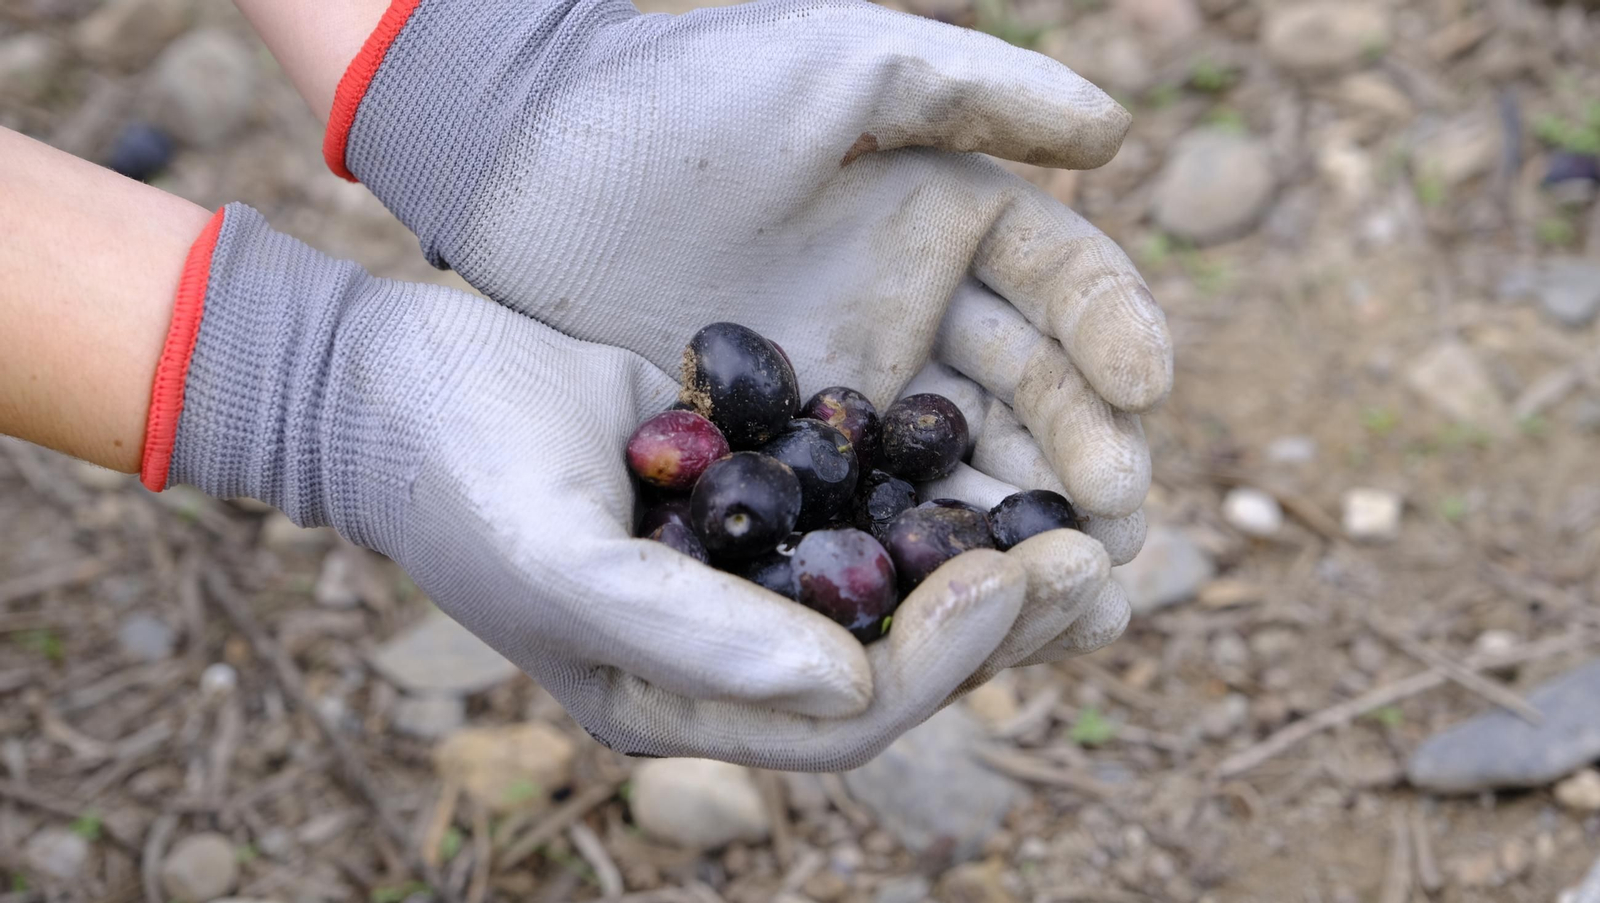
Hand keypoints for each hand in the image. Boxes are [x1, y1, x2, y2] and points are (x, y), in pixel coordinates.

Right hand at [153, 203, 1122, 768]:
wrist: (398, 376)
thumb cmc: (457, 472)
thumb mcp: (555, 558)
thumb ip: (688, 636)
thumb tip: (845, 684)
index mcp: (680, 700)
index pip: (842, 713)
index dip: (938, 659)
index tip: (1014, 575)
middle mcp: (729, 652)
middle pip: (895, 661)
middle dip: (998, 618)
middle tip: (1093, 553)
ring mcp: (747, 574)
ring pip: (897, 589)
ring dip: (991, 557)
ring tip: (1087, 516)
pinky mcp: (758, 495)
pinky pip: (866, 509)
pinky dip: (937, 492)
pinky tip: (1005, 454)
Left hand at [324, 0, 1171, 529]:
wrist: (524, 161)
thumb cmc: (681, 96)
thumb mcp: (840, 63)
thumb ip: (977, 93)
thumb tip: (1117, 134)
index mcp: (954, 214)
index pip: (1067, 283)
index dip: (1116, 334)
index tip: (1144, 388)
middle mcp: (920, 305)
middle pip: (1036, 389)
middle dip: (1086, 447)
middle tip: (1115, 512)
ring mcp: (857, 381)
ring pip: (967, 461)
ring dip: (1025, 517)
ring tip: (1072, 576)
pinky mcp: (787, 446)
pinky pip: (875, 503)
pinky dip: (922, 547)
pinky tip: (956, 592)